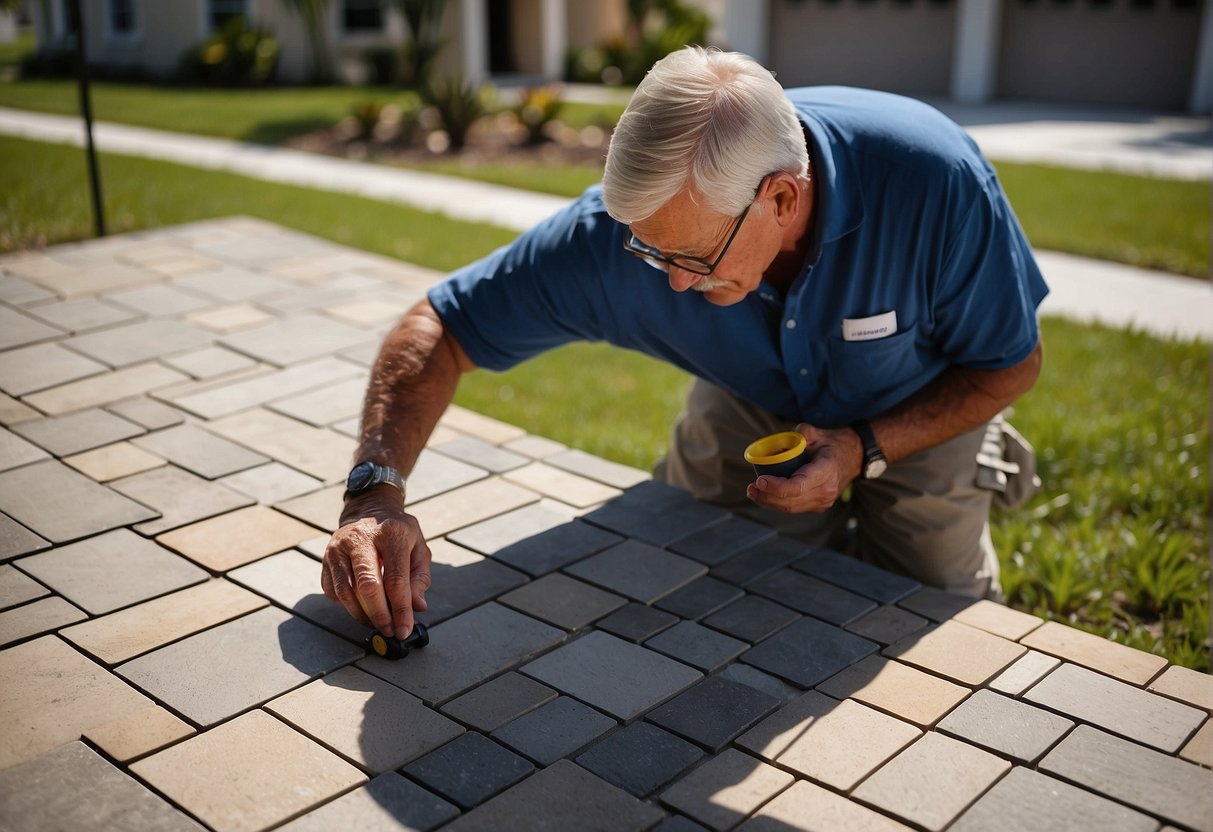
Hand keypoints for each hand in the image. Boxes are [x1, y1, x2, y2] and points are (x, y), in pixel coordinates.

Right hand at [321, 488, 431, 638]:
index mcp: (391, 533)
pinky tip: (360, 607)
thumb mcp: (418, 547)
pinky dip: (346, 605)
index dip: (400, 609)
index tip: (404, 629)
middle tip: (389, 630)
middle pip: (367, 586)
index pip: (396, 580)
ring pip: (346, 592)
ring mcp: (339, 547)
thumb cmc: (398, 533)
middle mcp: (361, 538)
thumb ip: (420, 577)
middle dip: (379, 615)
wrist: (369, 509)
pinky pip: (332, 590)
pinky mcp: (326, 557)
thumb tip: (417, 607)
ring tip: (376, 622)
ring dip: (362, 615)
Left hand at [745, 423, 863, 513]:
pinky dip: (778, 503)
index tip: (760, 480)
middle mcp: (826, 490)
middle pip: (790, 501)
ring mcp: (823, 501)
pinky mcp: (818, 505)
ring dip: (769, 502)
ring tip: (752, 493)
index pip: (798, 486)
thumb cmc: (833, 444)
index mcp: (826, 471)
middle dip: (767, 496)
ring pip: (791, 508)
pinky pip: (795, 508)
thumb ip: (802, 433)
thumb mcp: (819, 433)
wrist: (854, 457)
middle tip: (751, 487)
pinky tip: (764, 497)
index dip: (776, 487)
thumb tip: (784, 440)